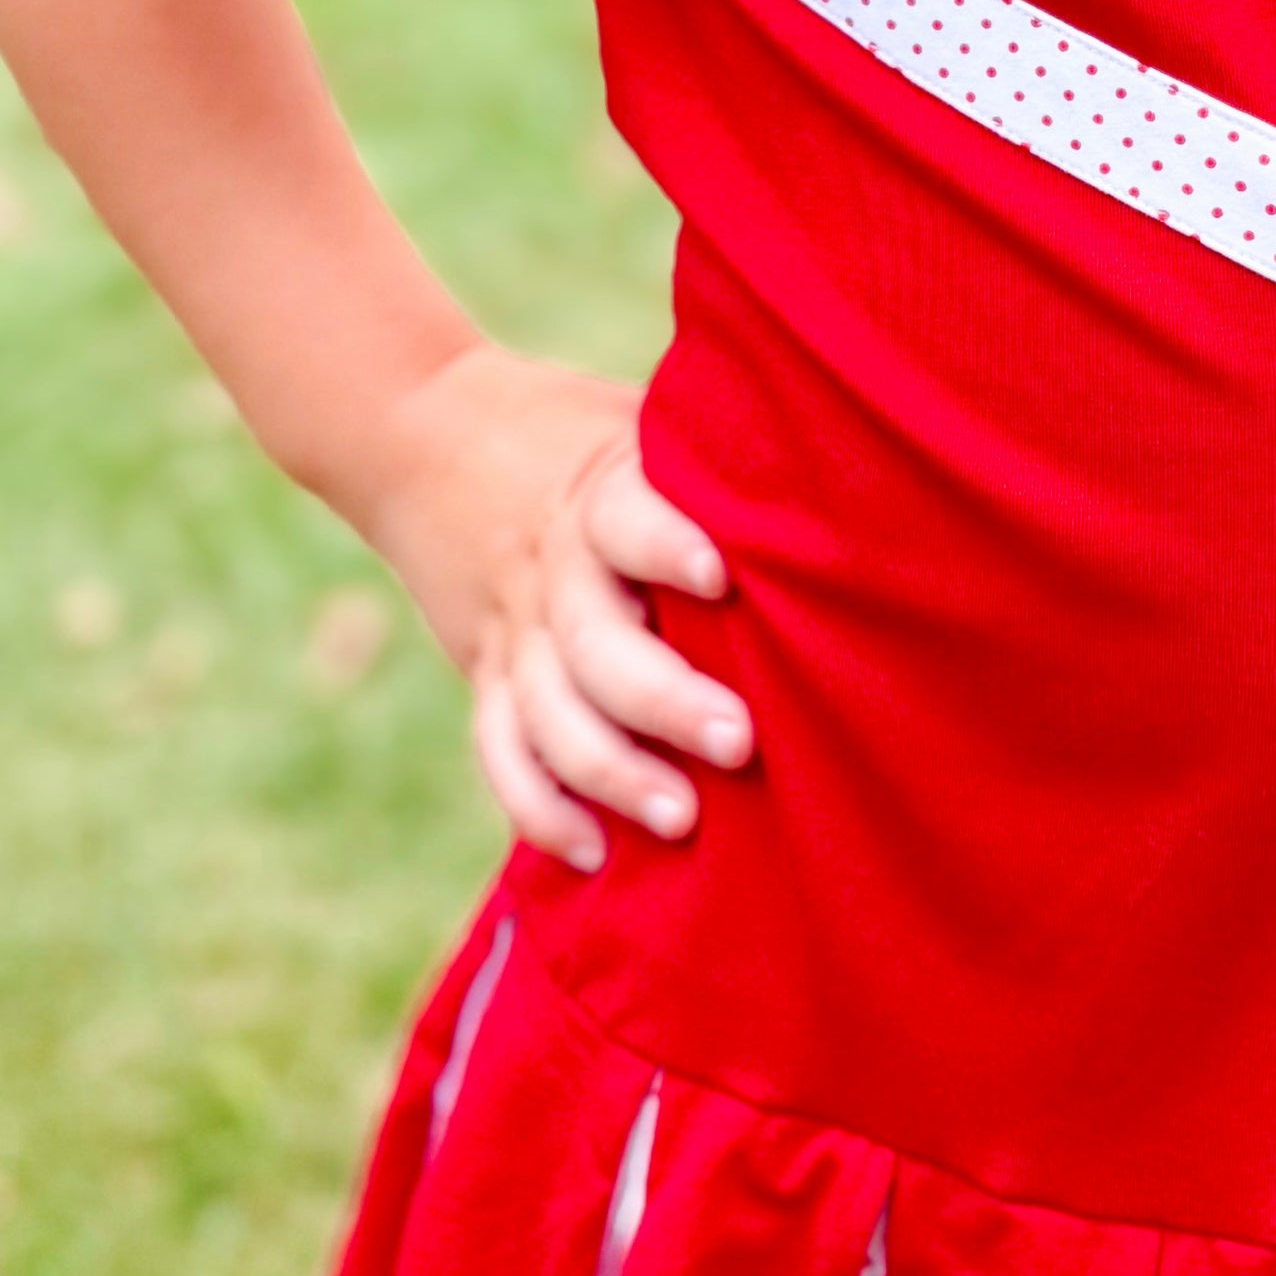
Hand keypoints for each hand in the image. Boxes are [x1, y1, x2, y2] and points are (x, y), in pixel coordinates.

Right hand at [357, 343, 750, 874]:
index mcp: (599, 492)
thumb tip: (848, 472)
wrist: (427, 433)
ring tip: (681, 818)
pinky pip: (501, 749)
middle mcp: (552, 567)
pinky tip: (592, 852)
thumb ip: (710, 462)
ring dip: (610, 771)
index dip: (669, 545)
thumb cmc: (582, 432)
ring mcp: (514, 628)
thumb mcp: (641, 423)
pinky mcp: (488, 673)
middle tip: (738, 741)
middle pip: (595, 641)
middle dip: (663, 699)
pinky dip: (538, 806)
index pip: (628, 517)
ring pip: (548, 711)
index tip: (720, 577)